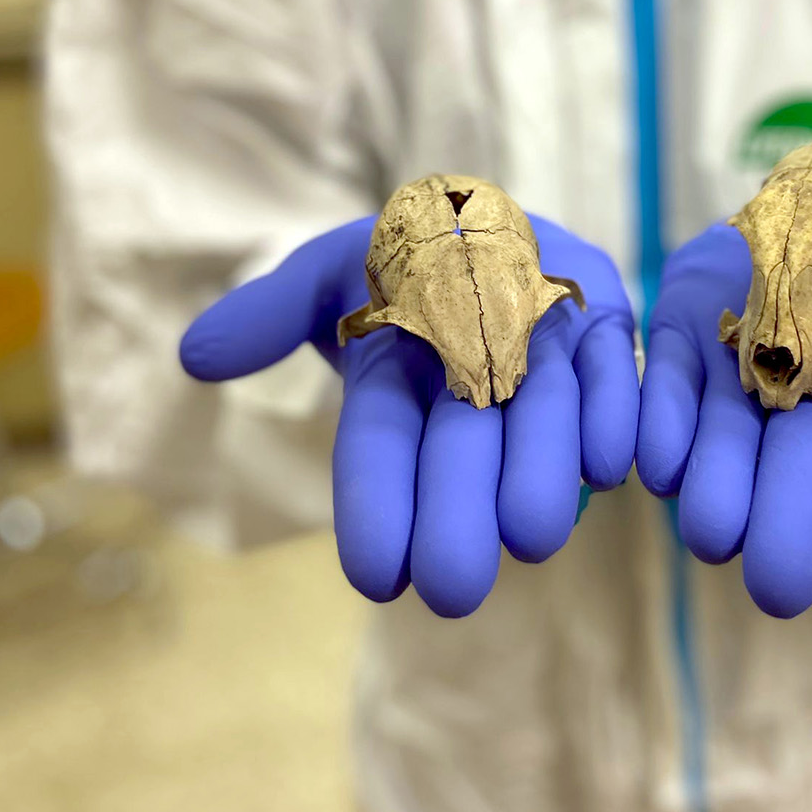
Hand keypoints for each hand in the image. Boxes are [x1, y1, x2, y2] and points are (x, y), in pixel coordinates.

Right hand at [179, 215, 638, 615]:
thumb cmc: (400, 253)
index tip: (376, 579)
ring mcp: (546, 357)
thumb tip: (195, 357)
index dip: (375, 507)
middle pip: (462, 448)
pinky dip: (612, 413)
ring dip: (540, 474)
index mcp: (400, 375)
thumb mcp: (325, 271)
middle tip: (458, 589)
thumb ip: (271, 313)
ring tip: (537, 537)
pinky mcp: (606, 329)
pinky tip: (608, 462)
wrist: (496, 223)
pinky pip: (617, 373)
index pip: (379, 445)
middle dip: (458, 514)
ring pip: (543, 418)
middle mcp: (475, 379)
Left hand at [635, 204, 811, 617]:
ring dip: (720, 486)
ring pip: (729, 437)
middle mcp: (811, 396)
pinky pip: (668, 385)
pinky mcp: (682, 339)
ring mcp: (739, 371)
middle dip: (791, 519)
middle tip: (781, 588)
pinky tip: (655, 462)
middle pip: (801, 459)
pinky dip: (662, 423)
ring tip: (713, 538)